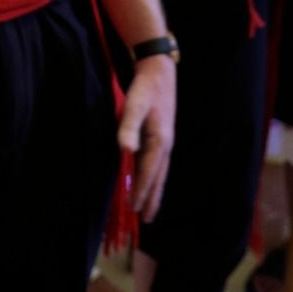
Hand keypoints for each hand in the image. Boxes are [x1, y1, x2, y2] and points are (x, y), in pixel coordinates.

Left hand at [117, 54, 174, 222]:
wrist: (160, 72)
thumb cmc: (145, 89)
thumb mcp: (134, 106)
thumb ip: (129, 128)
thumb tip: (126, 150)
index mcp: (159, 141)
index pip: (148, 172)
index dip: (141, 191)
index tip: (135, 209)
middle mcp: (165, 145)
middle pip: (158, 177)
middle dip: (152, 198)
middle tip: (146, 219)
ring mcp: (166, 141)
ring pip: (159, 172)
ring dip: (154, 190)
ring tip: (149, 207)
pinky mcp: (163, 136)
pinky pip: (158, 164)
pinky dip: (153, 177)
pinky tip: (148, 179)